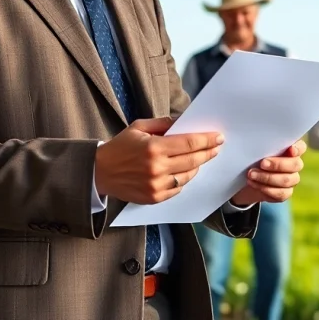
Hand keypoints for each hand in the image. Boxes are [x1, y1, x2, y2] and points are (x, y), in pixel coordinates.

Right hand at [94, 117, 223, 204]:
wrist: (99, 172)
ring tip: (200, 158)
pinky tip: (184, 172)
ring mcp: (156, 185)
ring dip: (197, 166)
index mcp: (154, 147)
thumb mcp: (139, 127)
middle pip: (193, 160)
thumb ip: (163, 123)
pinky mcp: (154, 198)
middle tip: (217, 147)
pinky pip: (178, 189)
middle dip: (208, 152)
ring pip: (188, 176)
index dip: (206, 140)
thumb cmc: (120, 147)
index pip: (189, 143)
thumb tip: (185, 121)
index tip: (218, 137)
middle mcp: (157, 168)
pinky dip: (183, 179)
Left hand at [230, 140, 306, 206]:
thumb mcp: (248, 146)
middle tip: (261, 163)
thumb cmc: (249, 157)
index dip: (297, 148)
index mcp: (289, 148)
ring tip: (251, 174)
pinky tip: (253, 183)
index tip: (289, 149)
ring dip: (267, 178)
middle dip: (278, 164)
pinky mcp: (285, 192)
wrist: (244, 178)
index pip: (301, 147)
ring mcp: (291, 179)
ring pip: (288, 180)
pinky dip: (266, 189)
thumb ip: (252, 140)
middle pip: (296, 164)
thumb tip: (235, 133)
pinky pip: (281, 193)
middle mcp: (293, 163)